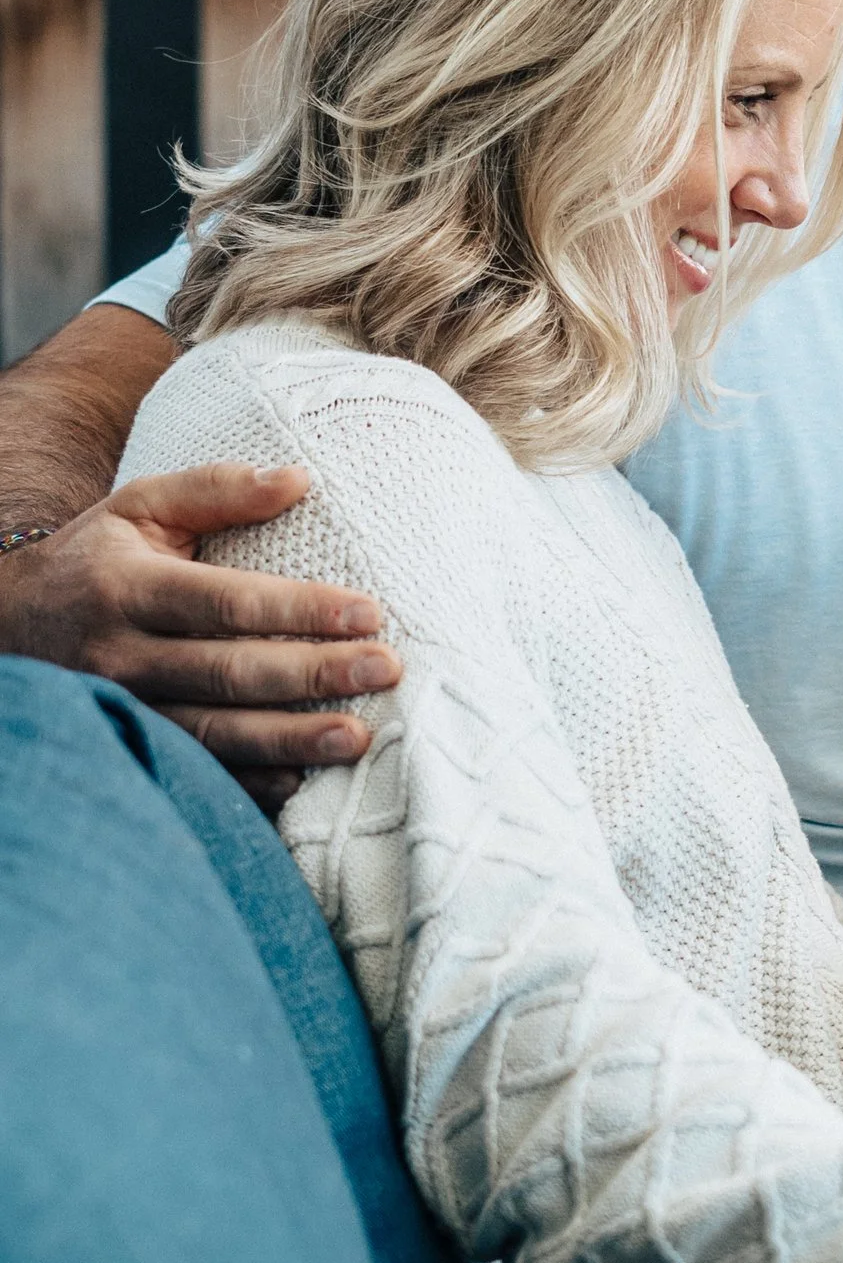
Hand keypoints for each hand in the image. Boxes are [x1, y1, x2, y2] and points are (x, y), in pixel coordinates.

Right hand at [0, 463, 401, 809]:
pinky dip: (247, 783)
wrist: (6, 622)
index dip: (300, 610)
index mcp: (129, 588)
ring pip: (213, 734)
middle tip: (385, 669)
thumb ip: (216, 489)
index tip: (369, 613)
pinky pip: (193, 772)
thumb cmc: (96, 557)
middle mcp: (122, 655)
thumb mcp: (141, 506)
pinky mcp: (130, 745)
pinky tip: (301, 782)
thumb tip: (297, 478)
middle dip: (313, 674)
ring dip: (290, 740)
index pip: (227, 602)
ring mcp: (124, 710)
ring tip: (356, 738)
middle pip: (229, 672)